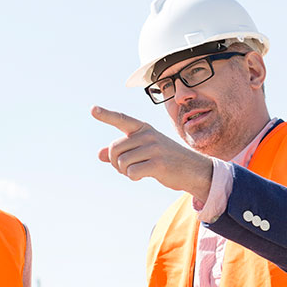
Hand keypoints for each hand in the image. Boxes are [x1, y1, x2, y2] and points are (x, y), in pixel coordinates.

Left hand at [91, 105, 213, 201]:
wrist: (194, 170)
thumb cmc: (165, 159)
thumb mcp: (143, 151)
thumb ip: (122, 151)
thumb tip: (99, 154)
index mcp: (143, 128)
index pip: (121, 120)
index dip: (106, 115)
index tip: (92, 109)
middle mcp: (147, 135)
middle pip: (114, 149)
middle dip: (116, 162)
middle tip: (128, 167)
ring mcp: (154, 148)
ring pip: (121, 162)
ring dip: (125, 171)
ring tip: (139, 170)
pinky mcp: (158, 163)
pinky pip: (131, 172)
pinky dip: (133, 177)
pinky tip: (144, 175)